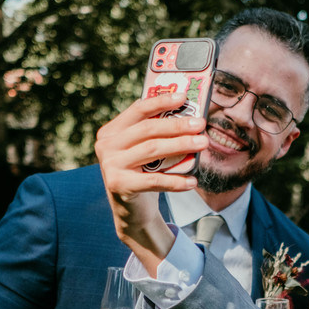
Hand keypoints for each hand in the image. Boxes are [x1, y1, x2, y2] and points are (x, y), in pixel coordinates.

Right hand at [95, 92, 207, 270]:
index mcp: (111, 131)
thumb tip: (189, 114)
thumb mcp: (144, 150)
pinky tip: (192, 181)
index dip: (161, 101)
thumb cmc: (143, 174)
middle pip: (148, 129)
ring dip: (181, 145)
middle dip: (177, 125)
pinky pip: (153, 180)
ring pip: (152, 150)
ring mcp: (110, 165)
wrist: (131, 211)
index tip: (184, 97)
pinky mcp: (119, 185)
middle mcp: (106, 145)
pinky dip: (176, 181)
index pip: (138, 110)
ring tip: (202, 144)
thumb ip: (156, 133)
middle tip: (201, 124)